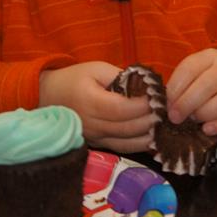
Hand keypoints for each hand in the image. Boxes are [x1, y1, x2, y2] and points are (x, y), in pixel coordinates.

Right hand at [38, 61, 159, 153]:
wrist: (48, 96)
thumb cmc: (74, 79)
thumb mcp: (96, 68)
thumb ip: (121, 77)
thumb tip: (146, 85)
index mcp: (89, 102)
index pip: (120, 109)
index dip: (142, 106)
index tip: (159, 97)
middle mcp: (91, 124)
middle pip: (126, 128)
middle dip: (150, 120)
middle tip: (168, 111)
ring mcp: (94, 138)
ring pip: (126, 143)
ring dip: (148, 136)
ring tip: (165, 125)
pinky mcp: (97, 145)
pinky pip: (121, 148)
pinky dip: (139, 145)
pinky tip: (154, 138)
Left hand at [166, 49, 216, 135]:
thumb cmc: (210, 79)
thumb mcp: (196, 74)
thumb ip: (181, 86)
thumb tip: (168, 107)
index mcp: (210, 56)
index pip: (190, 68)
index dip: (176, 88)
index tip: (167, 104)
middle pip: (208, 83)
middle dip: (187, 103)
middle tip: (175, 118)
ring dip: (205, 113)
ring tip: (194, 120)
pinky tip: (207, 129)